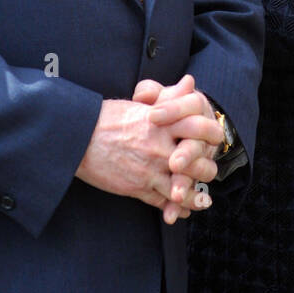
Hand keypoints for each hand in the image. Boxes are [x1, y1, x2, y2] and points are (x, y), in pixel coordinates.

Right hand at [75, 91, 218, 223]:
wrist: (79, 138)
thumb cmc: (107, 118)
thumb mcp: (141, 104)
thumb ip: (170, 96)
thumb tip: (190, 82)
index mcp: (163, 124)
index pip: (199, 128)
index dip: (210, 135)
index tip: (213, 139)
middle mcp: (160, 147)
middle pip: (196, 163)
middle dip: (207, 170)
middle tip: (209, 172)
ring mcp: (150, 169)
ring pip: (182, 188)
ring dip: (195, 197)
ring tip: (202, 200)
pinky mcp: (137, 187)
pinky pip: (162, 202)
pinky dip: (174, 209)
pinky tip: (181, 211)